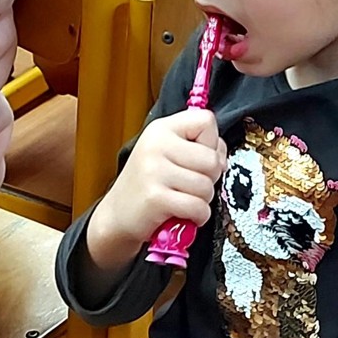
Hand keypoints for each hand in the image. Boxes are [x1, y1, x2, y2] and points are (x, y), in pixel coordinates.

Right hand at [87, 109, 226, 270]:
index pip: (206, 121)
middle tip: (190, 185)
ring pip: (207, 186)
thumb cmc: (150, 184)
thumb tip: (221, 155)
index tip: (197, 158)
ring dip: (203, 199)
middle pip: (212, 159)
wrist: (116, 216)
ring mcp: (154, 171)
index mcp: (162, 129)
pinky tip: (184, 215)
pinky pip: (198, 207)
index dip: (211, 143)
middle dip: (210, 178)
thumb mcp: (169, 154)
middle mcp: (156, 145)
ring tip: (183, 199)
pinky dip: (198, 216)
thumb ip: (199, 146)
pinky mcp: (155, 198)